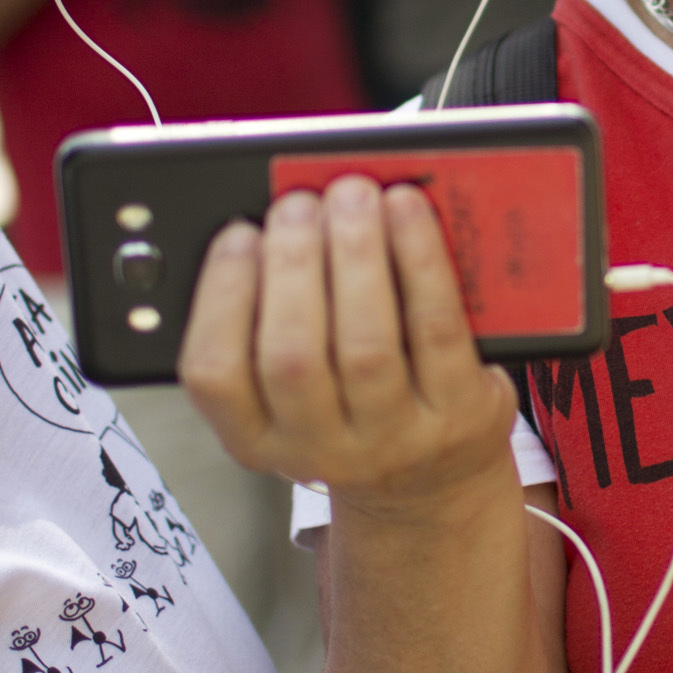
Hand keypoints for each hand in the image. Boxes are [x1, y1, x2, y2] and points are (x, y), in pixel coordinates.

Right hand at [178, 178, 523, 518]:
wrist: (437, 475)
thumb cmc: (356, 403)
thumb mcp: (296, 388)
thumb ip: (271, 315)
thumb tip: (281, 217)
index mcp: (256, 436)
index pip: (215, 375)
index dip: (222, 295)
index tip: (239, 232)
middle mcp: (320, 449)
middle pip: (291, 355)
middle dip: (292, 262)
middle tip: (300, 201)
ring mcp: (393, 438)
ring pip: (364, 343)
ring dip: (355, 254)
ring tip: (353, 197)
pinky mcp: (458, 414)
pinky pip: (435, 327)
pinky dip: (420, 259)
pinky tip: (407, 213)